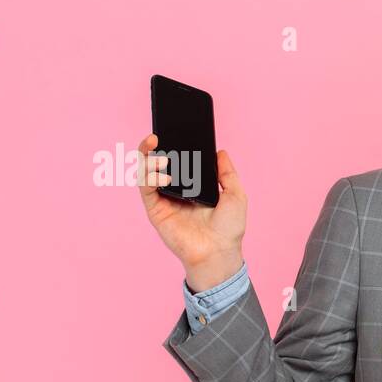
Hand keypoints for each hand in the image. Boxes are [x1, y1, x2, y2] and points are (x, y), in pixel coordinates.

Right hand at [136, 133, 247, 290]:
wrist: (219, 252)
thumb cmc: (229, 228)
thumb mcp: (235, 194)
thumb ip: (227, 173)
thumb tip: (220, 151)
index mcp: (192, 184)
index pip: (177, 159)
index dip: (173, 144)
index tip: (172, 129)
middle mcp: (175, 189)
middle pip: (156, 162)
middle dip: (152, 147)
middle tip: (156, 135)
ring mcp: (163, 199)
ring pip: (145, 171)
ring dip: (148, 159)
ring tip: (161, 155)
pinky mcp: (155, 210)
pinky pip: (145, 188)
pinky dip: (150, 176)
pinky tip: (164, 174)